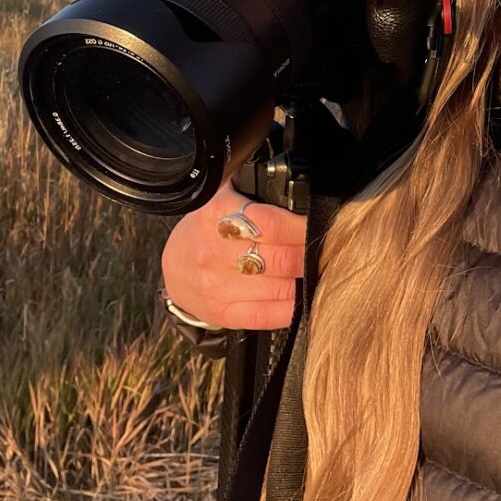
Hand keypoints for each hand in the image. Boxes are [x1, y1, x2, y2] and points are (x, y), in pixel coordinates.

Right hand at [161, 178, 306, 330]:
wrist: (175, 268)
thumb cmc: (207, 230)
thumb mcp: (222, 197)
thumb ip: (254, 188)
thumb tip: (294, 185)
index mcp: (218, 215)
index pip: (272, 223)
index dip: (303, 227)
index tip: (321, 226)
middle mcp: (215, 252)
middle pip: (282, 257)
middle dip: (311, 255)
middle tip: (325, 250)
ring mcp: (219, 286)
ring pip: (281, 287)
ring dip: (306, 280)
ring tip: (318, 270)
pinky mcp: (224, 313)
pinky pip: (269, 314)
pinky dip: (292, 307)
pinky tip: (301, 295)